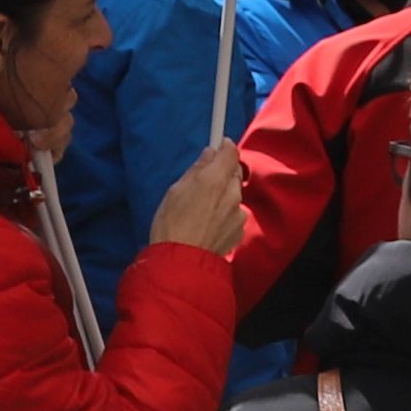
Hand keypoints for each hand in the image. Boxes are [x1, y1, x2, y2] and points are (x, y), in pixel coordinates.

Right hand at [151, 128, 246, 260]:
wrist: (181, 262)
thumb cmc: (171, 224)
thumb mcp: (176, 190)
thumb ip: (196, 170)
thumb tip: (209, 155)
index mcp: (215, 179)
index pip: (231, 152)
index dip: (225, 148)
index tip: (218, 148)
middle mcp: (232, 194)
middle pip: (234, 174)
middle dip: (223, 174)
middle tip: (204, 182)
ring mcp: (238, 214)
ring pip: (234, 196)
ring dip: (224, 196)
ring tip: (203, 209)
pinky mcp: (239, 232)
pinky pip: (234, 215)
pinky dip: (225, 215)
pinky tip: (209, 224)